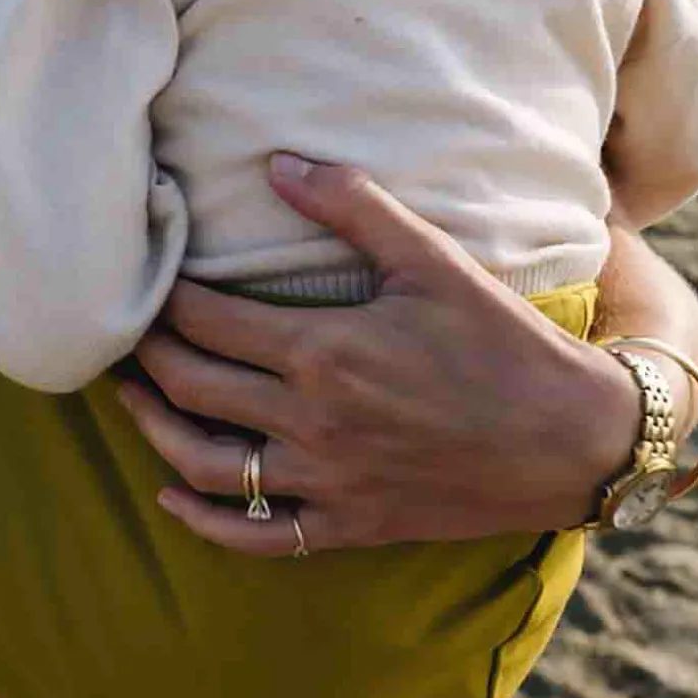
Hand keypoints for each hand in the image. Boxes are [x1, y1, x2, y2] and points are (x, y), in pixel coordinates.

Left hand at [118, 156, 641, 555]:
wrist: (572, 439)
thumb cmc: (504, 340)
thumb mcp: (432, 258)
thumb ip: (351, 204)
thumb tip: (275, 161)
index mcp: (325, 351)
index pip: (207, 320)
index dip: (165, 295)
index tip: (147, 274)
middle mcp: (313, 421)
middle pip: (191, 386)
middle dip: (146, 354)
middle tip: (124, 327)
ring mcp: (328, 481)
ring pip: (207, 465)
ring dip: (154, 431)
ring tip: (129, 397)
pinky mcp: (350, 524)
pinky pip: (259, 535)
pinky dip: (205, 521)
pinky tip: (172, 496)